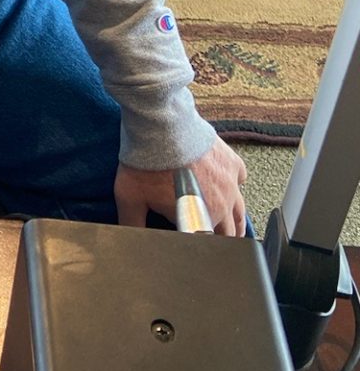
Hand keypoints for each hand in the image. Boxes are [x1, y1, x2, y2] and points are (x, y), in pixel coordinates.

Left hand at [114, 137, 247, 235]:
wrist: (161, 126)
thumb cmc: (146, 162)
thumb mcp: (130, 198)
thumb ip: (132, 223)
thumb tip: (128, 238)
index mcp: (201, 219)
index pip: (208, 244)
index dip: (200, 244)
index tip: (193, 241)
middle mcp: (222, 205)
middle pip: (230, 232)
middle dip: (221, 238)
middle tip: (213, 239)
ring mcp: (230, 183)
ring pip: (240, 211)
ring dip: (234, 220)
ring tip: (229, 226)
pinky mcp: (232, 162)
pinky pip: (241, 179)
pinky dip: (235, 184)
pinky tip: (228, 184)